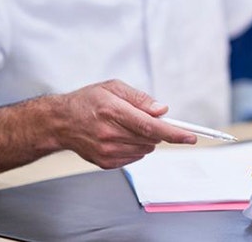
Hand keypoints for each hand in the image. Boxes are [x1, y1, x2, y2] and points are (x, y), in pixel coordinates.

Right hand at [52, 80, 196, 168]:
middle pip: (151, 139)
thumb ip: (140, 98)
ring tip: (126, 126)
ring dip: (146, 139)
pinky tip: (120, 137)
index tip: (191, 137)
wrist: (60, 122)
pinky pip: (135, 157)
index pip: (150, 127)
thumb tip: (162, 110)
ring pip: (146, 149)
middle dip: (157, 130)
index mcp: (113, 111)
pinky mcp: (105, 163)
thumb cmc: (88, 101)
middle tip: (144, 118)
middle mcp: (109, 134)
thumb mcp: (114, 88)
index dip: (174, 133)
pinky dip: (136, 147)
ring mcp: (107, 151)